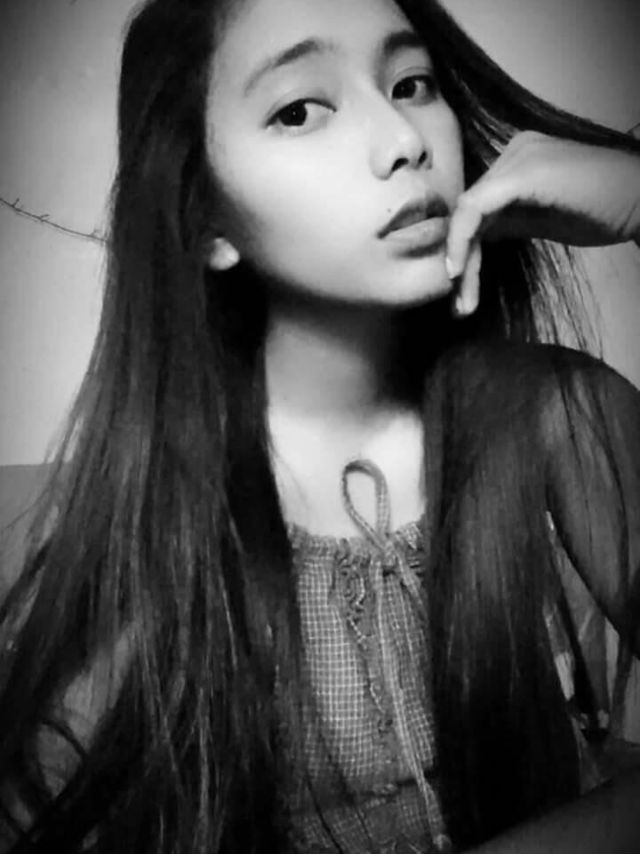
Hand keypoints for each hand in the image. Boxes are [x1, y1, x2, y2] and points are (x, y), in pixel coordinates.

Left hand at [445, 131, 639, 315]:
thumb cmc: (605, 211)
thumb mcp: (547, 220)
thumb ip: (512, 222)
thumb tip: (477, 239)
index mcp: (519, 161)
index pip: (478, 208)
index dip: (464, 249)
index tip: (462, 290)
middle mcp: (513, 153)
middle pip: (470, 211)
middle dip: (461, 259)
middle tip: (460, 304)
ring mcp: (517, 159)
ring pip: (469, 213)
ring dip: (461, 259)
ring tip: (462, 301)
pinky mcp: (521, 174)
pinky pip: (476, 208)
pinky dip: (462, 240)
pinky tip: (461, 270)